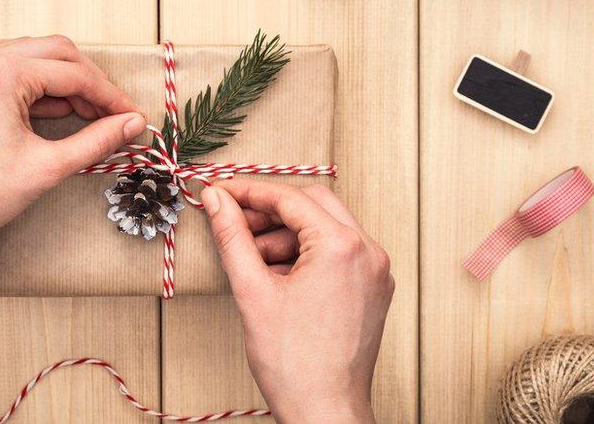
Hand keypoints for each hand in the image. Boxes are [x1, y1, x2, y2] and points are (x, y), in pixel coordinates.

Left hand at [0, 35, 146, 257]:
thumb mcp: (49, 166)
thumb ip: (98, 140)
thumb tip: (131, 124)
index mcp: (1, 73)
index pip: (73, 75)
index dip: (109, 96)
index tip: (129, 115)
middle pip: (52, 52)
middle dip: (86, 82)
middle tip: (110, 112)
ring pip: (24, 58)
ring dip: (57, 81)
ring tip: (82, 113)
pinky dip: (25, 87)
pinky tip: (43, 113)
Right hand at [201, 180, 393, 423]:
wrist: (324, 412)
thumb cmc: (293, 363)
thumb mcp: (252, 290)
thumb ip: (233, 236)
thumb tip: (217, 200)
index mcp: (342, 247)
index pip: (290, 198)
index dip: (249, 191)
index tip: (221, 193)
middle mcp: (368, 252)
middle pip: (313, 204)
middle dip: (270, 210)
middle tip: (235, 222)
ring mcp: (375, 271)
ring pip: (325, 227)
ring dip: (286, 235)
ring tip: (252, 261)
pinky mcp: (373, 289)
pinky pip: (337, 253)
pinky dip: (305, 254)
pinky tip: (276, 276)